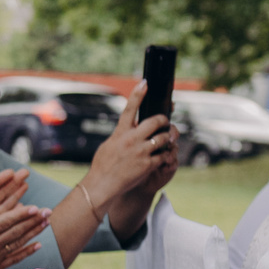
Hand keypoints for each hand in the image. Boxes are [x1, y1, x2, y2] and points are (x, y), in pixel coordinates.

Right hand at [0, 170, 46, 268]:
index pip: (3, 222)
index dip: (20, 214)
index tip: (35, 207)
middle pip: (14, 231)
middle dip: (33, 220)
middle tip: (48, 211)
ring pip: (16, 243)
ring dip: (33, 232)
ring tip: (46, 222)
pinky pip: (12, 259)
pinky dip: (26, 252)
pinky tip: (37, 245)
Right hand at [88, 93, 177, 207]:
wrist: (102, 185)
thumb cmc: (103, 165)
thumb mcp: (109, 145)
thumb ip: (122, 134)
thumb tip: (132, 126)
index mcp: (120, 133)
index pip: (130, 109)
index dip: (137, 94)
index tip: (145, 83)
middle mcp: (131, 140)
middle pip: (155, 121)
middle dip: (164, 120)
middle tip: (165, 122)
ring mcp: (141, 152)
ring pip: (163, 138)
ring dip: (167, 138)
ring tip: (165, 140)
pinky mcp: (148, 164)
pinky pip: (163, 155)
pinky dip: (164, 155)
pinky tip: (160, 157)